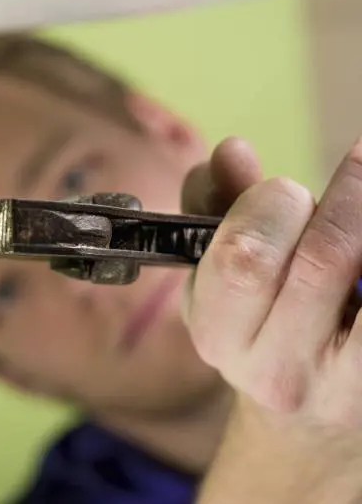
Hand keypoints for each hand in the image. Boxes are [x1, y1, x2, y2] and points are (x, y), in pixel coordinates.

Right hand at [181, 137, 361, 502]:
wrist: (304, 413)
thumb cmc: (258, 320)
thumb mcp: (219, 271)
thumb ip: (216, 205)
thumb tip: (231, 150)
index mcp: (216, 332)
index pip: (243, 256)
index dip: (267, 204)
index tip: (283, 189)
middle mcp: (272, 371)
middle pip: (319, 262)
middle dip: (342, 200)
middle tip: (353, 172)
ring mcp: (338, 387)